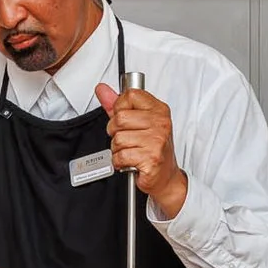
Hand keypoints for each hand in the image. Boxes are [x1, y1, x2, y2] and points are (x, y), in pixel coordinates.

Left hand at [97, 83, 186, 217]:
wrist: (166, 177)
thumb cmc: (153, 149)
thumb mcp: (137, 122)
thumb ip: (117, 106)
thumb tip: (102, 90)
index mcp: (158, 110)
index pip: (130, 95)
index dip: (120, 107)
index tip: (125, 119)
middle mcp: (160, 124)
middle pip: (120, 117)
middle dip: (115, 131)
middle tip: (127, 139)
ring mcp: (156, 141)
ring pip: (118, 138)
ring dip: (118, 149)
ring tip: (130, 151)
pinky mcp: (150, 158)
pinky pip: (120, 156)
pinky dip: (120, 162)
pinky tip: (130, 162)